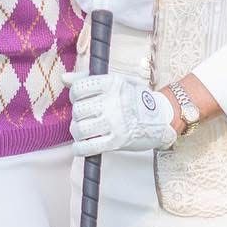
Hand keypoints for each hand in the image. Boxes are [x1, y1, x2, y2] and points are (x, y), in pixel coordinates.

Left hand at [63, 69, 177, 155]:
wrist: (162, 118)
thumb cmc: (137, 99)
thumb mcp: (118, 81)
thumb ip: (90, 79)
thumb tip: (64, 78)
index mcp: (112, 84)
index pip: (79, 88)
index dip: (75, 96)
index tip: (80, 100)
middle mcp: (113, 102)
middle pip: (78, 110)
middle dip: (77, 116)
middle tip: (84, 118)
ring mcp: (115, 122)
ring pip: (80, 129)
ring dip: (77, 132)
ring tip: (84, 132)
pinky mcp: (117, 141)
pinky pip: (89, 147)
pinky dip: (80, 148)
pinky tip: (82, 146)